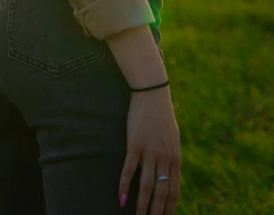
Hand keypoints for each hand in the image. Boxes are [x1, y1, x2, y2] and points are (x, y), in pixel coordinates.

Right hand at [119, 88, 180, 213]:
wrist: (152, 94)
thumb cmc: (162, 115)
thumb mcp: (173, 137)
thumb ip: (171, 155)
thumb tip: (170, 171)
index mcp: (175, 157)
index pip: (174, 189)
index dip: (169, 207)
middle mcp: (164, 157)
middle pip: (160, 192)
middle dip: (155, 211)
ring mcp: (150, 151)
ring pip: (146, 185)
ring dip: (141, 205)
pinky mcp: (135, 144)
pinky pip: (129, 170)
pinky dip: (124, 186)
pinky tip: (121, 199)